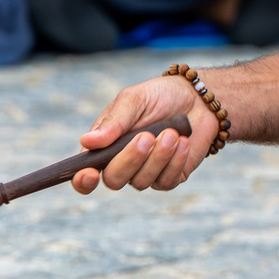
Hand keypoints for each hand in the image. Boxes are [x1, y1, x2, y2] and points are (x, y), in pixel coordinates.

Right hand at [71, 72, 217, 193]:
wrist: (196, 99)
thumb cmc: (159, 96)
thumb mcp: (133, 100)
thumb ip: (113, 122)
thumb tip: (86, 142)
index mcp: (104, 145)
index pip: (84, 172)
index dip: (82, 180)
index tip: (89, 174)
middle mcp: (122, 163)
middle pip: (114, 179)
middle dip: (129, 160)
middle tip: (146, 137)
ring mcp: (146, 172)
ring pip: (141, 181)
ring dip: (157, 157)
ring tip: (171, 133)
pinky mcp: (169, 177)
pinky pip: (166, 181)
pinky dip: (174, 161)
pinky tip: (183, 142)